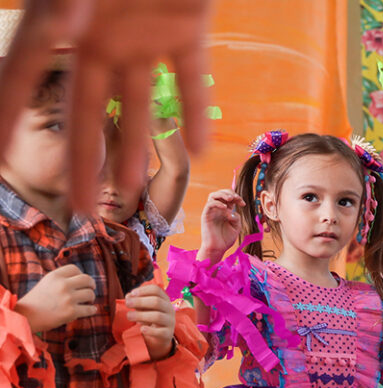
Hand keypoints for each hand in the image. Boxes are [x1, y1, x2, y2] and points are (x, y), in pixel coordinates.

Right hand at [0, 0, 213, 210]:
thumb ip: (67, 2)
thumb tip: (62, 31)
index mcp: (62, 18)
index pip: (24, 75)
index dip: (9, 116)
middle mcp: (100, 35)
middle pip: (87, 110)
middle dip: (84, 161)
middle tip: (81, 210)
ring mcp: (143, 34)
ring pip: (139, 102)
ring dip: (136, 145)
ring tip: (129, 189)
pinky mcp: (186, 26)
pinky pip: (191, 75)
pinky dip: (196, 110)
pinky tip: (201, 149)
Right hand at [14, 265, 96, 332]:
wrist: (25, 317)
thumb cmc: (37, 301)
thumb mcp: (46, 283)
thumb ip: (62, 279)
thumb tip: (85, 280)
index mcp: (54, 276)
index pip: (75, 268)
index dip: (80, 274)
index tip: (81, 282)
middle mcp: (62, 285)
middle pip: (87, 279)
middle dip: (91, 285)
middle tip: (90, 290)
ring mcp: (67, 298)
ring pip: (90, 294)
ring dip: (91, 298)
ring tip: (87, 302)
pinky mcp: (71, 312)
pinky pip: (90, 309)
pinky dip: (92, 310)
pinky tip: (90, 310)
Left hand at [126, 282, 175, 359]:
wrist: (159, 335)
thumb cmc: (149, 316)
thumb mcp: (143, 307)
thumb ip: (136, 300)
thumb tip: (129, 297)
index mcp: (164, 299)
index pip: (156, 290)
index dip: (143, 290)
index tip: (132, 293)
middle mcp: (169, 309)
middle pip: (157, 302)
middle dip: (140, 302)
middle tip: (127, 304)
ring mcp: (170, 321)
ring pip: (158, 316)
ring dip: (141, 315)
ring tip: (129, 316)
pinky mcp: (167, 333)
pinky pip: (160, 332)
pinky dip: (150, 331)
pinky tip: (141, 329)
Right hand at [198, 189, 244, 261]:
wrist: (217, 248)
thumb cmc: (226, 239)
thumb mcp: (236, 227)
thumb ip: (236, 218)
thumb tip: (232, 211)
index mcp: (225, 211)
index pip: (229, 198)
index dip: (237, 197)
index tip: (243, 204)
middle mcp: (217, 209)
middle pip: (220, 193)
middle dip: (229, 193)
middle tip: (236, 199)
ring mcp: (211, 211)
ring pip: (213, 195)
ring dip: (222, 194)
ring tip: (230, 199)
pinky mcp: (206, 215)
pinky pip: (209, 204)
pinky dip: (218, 203)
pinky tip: (225, 208)